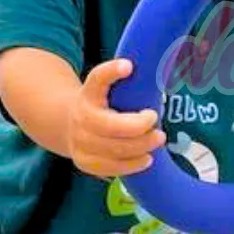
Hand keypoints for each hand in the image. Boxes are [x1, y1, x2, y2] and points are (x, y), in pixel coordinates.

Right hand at [65, 59, 166, 177]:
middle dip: (139, 126)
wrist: (69, 125)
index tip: (129, 66)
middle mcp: (81, 117)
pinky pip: (111, 167)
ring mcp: (80, 141)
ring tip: (158, 139)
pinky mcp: (84, 162)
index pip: (97, 79)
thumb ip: (128, 81)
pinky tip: (147, 159)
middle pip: (111, 126)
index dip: (111, 72)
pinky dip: (132, 164)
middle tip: (157, 122)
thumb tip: (164, 67)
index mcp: (89, 93)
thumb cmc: (103, 105)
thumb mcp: (109, 89)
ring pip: (115, 149)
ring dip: (142, 146)